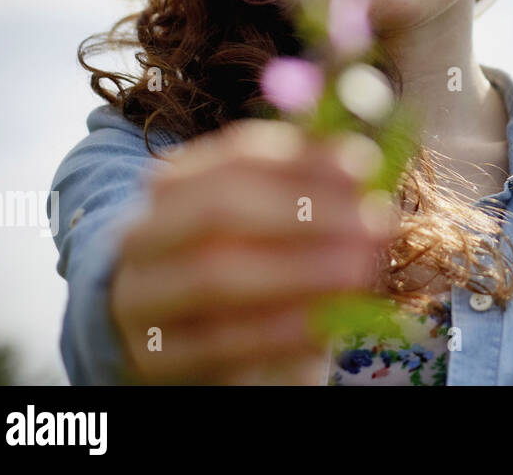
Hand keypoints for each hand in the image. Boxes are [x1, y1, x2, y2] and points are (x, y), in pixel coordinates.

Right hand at [110, 119, 397, 384]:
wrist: (197, 344)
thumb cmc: (252, 268)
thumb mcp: (277, 223)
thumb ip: (311, 186)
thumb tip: (358, 160)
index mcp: (176, 184)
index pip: (236, 154)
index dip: (304, 159)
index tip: (365, 169)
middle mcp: (145, 233)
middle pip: (218, 210)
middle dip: (303, 214)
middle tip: (372, 223)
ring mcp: (140, 297)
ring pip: (214, 276)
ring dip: (299, 271)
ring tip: (359, 271)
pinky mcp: (152, 358)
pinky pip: (217, 343)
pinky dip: (278, 331)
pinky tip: (327, 324)